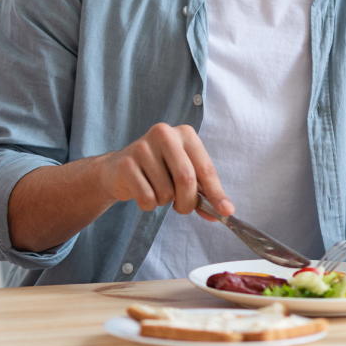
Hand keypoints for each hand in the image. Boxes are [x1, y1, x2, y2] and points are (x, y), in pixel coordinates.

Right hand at [98, 123, 231, 219]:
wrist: (119, 169)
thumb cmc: (158, 171)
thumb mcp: (183, 175)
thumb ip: (203, 192)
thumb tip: (224, 211)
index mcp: (185, 134)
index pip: (205, 168)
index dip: (216, 193)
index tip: (226, 211)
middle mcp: (164, 134)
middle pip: (186, 179)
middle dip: (187, 202)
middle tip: (182, 208)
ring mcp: (142, 147)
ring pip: (166, 192)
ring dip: (164, 202)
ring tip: (156, 190)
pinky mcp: (126, 163)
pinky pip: (147, 197)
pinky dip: (148, 205)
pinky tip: (143, 192)